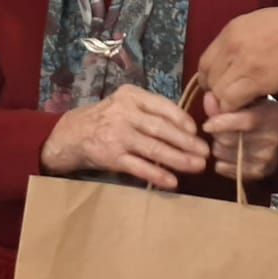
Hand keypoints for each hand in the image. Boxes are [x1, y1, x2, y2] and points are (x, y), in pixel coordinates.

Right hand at [40, 84, 209, 189]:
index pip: (163, 106)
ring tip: (197, 167)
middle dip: (187, 142)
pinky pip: (139, 167)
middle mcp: (124, 113)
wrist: (71, 134)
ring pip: (154, 148)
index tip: (198, 132)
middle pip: (162, 128)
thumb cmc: (107, 118)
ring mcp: (117, 135)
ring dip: (179, 159)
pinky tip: (172, 182)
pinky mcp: (111, 156)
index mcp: (132, 96)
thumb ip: (150, 111)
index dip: (182, 119)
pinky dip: (157, 174)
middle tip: (206, 153)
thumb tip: (187, 127)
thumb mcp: (126, 104)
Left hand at [198, 0, 277, 111]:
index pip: (204, 62)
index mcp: (230, 31)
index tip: (220, 85)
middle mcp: (230, 47)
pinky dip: (237, 108)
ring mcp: (243, 63)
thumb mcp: (257, 24)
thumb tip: (231, 58)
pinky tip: (251, 105)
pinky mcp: (257, 80)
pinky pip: (232, 101)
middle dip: (217, 92)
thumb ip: (240, 41)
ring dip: (227, 102)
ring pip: (218, 93)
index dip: (210, 78)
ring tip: (244, 103)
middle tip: (233, 98)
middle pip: (209, 79)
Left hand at [202, 92, 277, 181]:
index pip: (247, 121)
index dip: (223, 123)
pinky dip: (220, 162)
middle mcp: (273, 136)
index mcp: (271, 113)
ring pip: (224, 154)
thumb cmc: (249, 111)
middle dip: (217, 134)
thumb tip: (208, 99)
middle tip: (218, 130)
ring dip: (217, 147)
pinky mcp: (259, 172)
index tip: (206, 125)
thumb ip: (222, 101)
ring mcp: (267, 156)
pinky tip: (228, 154)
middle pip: (231, 140)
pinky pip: (224, 168)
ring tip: (225, 141)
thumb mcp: (240, 101)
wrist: (266, 132)